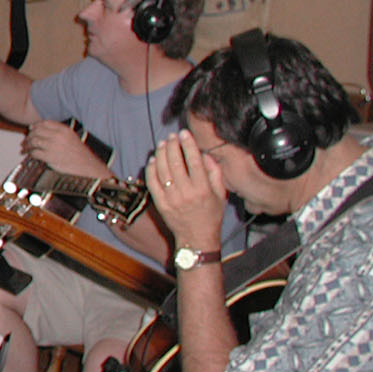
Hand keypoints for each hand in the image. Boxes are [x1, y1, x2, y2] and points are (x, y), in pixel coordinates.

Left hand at [23, 120, 111, 177]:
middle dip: (29, 136)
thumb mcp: (71, 137)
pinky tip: (29, 155)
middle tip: (25, 140)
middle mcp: (57, 136)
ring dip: (27, 145)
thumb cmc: (78, 152)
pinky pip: (35, 153)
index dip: (36, 125)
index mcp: (64, 130)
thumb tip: (42, 129)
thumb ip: (59, 132)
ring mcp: (53, 146)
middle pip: (37, 131)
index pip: (45, 123)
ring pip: (34, 142)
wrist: (85, 165)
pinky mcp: (49, 157)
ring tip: (24, 148)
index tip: (31, 128)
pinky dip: (30, 153)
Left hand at [146, 129, 226, 249]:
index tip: (184, 133)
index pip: (194, 161)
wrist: (196, 237)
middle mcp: (186, 192)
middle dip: (172, 145)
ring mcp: (171, 198)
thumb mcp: (221, 194)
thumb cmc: (211, 215)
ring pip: (162, 170)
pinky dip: (151, 169)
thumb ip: (215, 173)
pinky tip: (153, 160)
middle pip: (176, 162)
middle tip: (171, 136)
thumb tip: (205, 154)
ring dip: (161, 154)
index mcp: (203, 189)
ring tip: (162, 144)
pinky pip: (152, 182)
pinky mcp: (160, 203)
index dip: (188, 144)